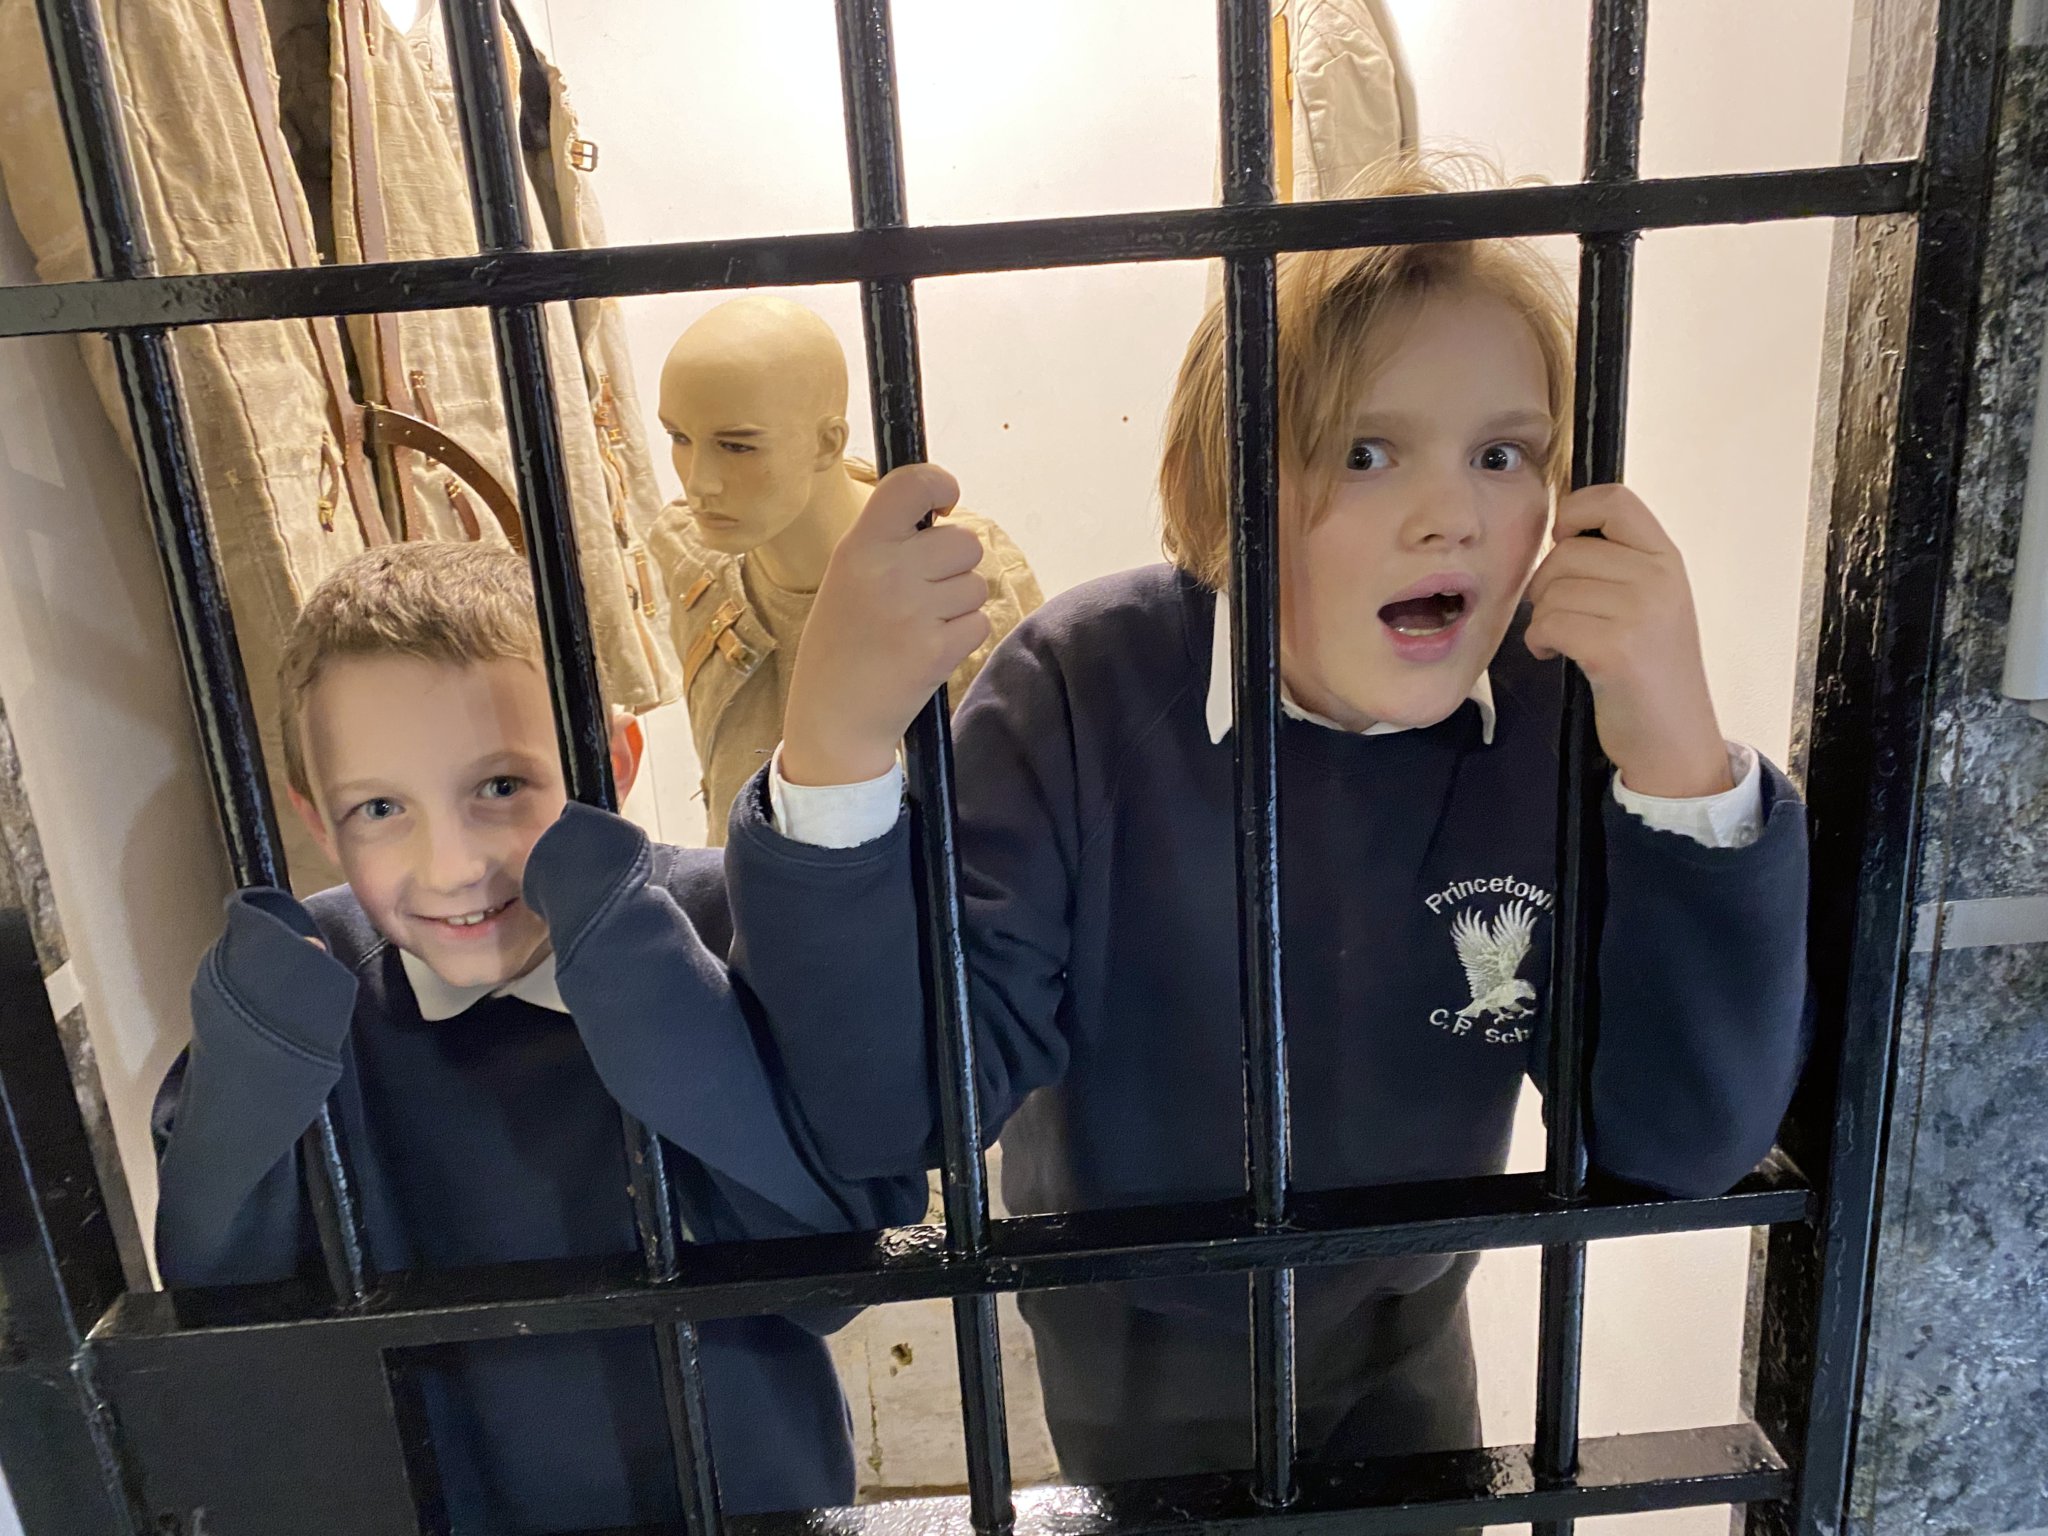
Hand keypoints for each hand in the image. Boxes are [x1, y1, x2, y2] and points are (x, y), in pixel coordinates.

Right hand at [781, 464, 989, 785]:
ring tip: (919, 626)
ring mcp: (914, 611)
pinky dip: (963, 635)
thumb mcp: (846, 578)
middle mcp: (887, 571)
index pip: (911, 484)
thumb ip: (888, 543)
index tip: (945, 502)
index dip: (940, 484)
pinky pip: (979, 621)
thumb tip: (942, 513)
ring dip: (960, 604)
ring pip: (976, 583)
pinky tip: (928, 649)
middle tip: (924, 593)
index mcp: (859, 547)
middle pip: (965, 541)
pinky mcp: (938, 649)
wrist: (833, 717)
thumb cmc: (842, 643)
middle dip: (956, 566)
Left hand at [1525, 485, 1732, 798]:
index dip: (1573, 512)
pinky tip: (1554, 655)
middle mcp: (1660, 578)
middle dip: (1547, 585)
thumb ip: (1618, 563)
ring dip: (1543, 619)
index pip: (1614, 499)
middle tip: (1561, 615)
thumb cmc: (1649, 671)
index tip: (1564, 543)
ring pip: (1553, 590)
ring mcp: (1641, 612)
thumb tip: (1560, 531)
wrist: (1673, 738)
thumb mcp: (1650, 603)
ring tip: (1564, 641)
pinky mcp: (1616, 648)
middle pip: (1566, 552)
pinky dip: (1539, 642)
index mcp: (1668, 559)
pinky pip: (1548, 624)